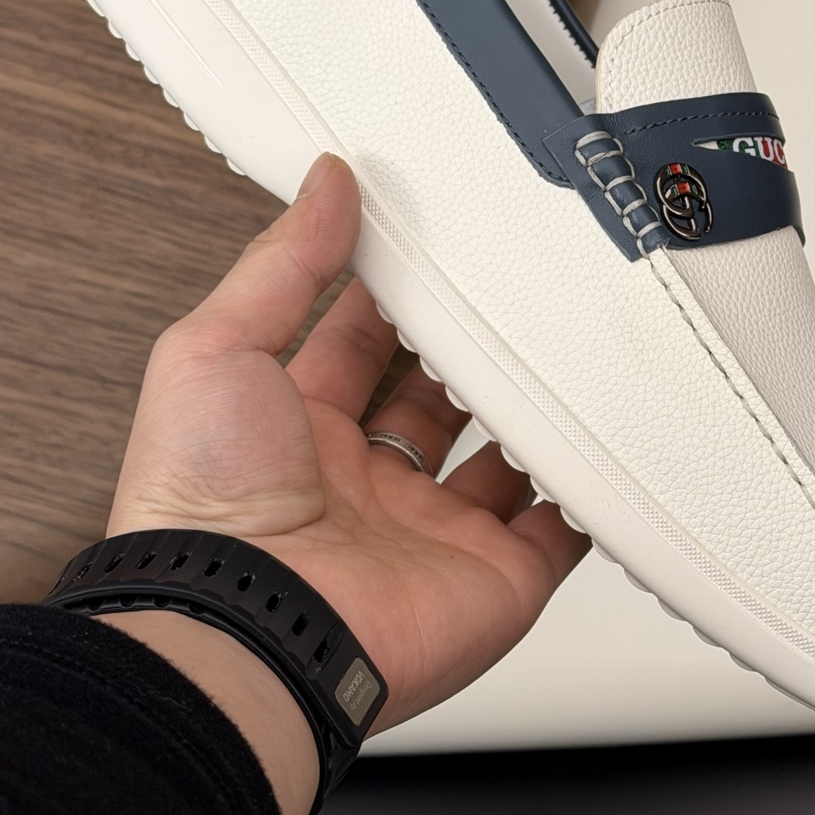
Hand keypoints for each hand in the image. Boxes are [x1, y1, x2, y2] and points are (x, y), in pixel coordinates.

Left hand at [109, 154, 587, 735]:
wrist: (245, 629)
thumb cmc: (203, 508)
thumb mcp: (213, 349)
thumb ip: (281, 265)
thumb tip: (326, 185)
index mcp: (296, 434)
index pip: (362, 345)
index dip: (397, 294)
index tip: (434, 239)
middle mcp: (366, 488)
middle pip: (442, 399)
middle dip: (474, 346)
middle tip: (513, 284)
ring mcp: (434, 535)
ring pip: (508, 458)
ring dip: (536, 407)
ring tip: (572, 341)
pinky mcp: (495, 580)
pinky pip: (564, 529)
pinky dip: (592, 491)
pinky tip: (611, 439)